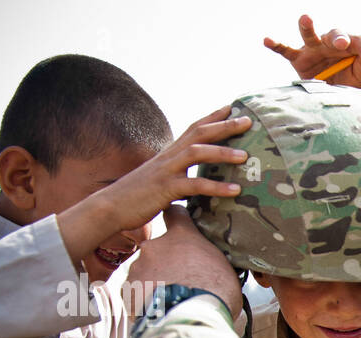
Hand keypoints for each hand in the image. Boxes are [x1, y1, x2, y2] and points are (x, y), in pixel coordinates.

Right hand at [58, 106, 250, 267]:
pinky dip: (216, 187)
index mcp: (169, 153)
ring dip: (223, 153)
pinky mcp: (165, 189)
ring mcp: (167, 171)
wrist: (110, 207)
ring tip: (246, 156)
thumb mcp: (160, 180)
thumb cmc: (137, 196)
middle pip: (199, 133)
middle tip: (249, 121)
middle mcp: (169, 157)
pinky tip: (235, 190)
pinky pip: (194, 185)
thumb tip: (192, 181)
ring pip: (197, 153)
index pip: (193, 128)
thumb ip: (177, 175)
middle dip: (224, 126)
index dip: (212, 117)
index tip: (232, 108)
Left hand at [126, 207, 242, 319]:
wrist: (190, 320)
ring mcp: (138, 267)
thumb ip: (212, 264)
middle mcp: (155, 246)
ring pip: (146, 271)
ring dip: (155, 283)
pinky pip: (136, 293)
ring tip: (171, 303)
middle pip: (159, 249)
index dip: (178, 220)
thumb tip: (216, 271)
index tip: (181, 228)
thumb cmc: (215, 295)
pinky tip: (159, 313)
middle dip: (167, 262)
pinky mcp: (127, 290)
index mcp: (182, 237)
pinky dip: (145, 301)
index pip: (175, 213)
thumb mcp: (226, 272)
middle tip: (181, 282)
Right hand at [264, 14, 360, 86]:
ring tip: (306, 18)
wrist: (330, 100)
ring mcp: (313, 50)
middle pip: (334, 34)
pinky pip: (285, 50)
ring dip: (307, 26)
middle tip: (341, 44)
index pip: (358, 41)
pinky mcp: (298, 59)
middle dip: (338, 37)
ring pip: (309, 35)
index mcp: (349, 47)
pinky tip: (267, 40)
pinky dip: (276, 45)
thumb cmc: (347, 85)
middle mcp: (331, 44)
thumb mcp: (359, 77)